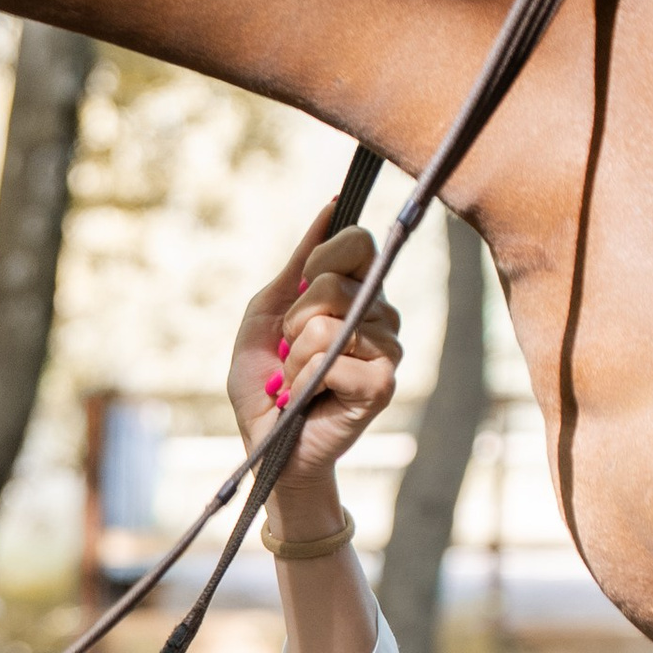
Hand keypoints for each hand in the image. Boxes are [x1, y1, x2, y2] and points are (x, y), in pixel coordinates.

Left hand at [225, 208, 402, 531]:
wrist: (266, 444)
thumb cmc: (266, 384)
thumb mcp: (265, 315)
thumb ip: (297, 264)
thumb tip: (330, 208)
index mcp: (359, 295)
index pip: (357, 241)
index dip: (320, 259)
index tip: (301, 290)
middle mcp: (381, 318)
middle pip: (334, 282)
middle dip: (292, 320)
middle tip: (292, 353)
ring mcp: (387, 351)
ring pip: (324, 324)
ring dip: (293, 358)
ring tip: (298, 381)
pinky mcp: (381, 383)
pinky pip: (328, 358)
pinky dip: (301, 380)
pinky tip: (308, 398)